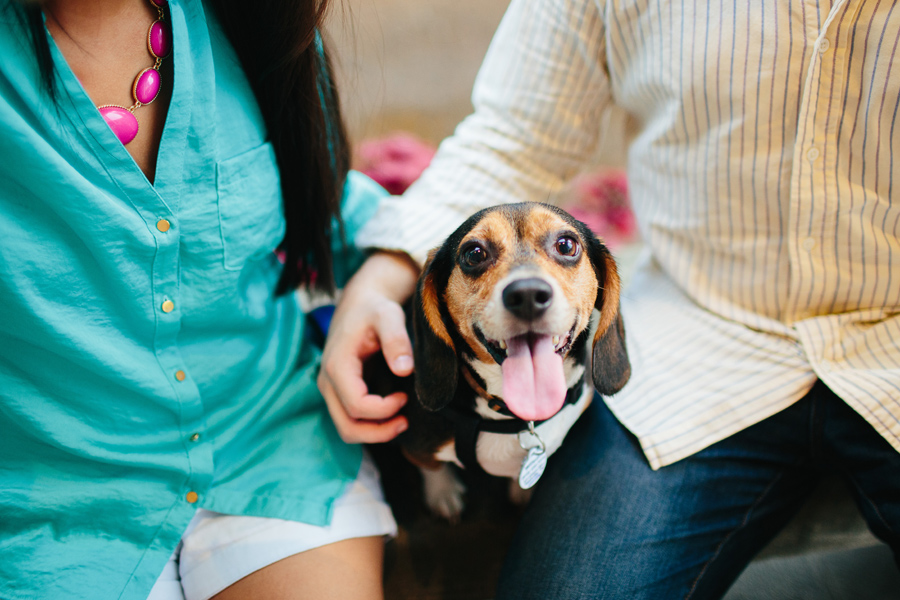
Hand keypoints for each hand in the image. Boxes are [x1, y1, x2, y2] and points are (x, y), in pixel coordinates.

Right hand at [317, 251, 419, 443]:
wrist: (360, 302)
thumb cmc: (375, 308)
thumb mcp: (389, 316)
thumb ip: (396, 339)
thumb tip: (404, 369)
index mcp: (338, 365)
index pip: (357, 406)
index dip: (384, 410)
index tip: (405, 397)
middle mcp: (327, 381)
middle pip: (347, 426)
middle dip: (378, 432)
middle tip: (406, 421)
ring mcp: (331, 389)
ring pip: (346, 428)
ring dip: (373, 433)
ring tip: (401, 422)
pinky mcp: (338, 391)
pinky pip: (350, 420)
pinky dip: (370, 426)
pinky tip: (392, 416)